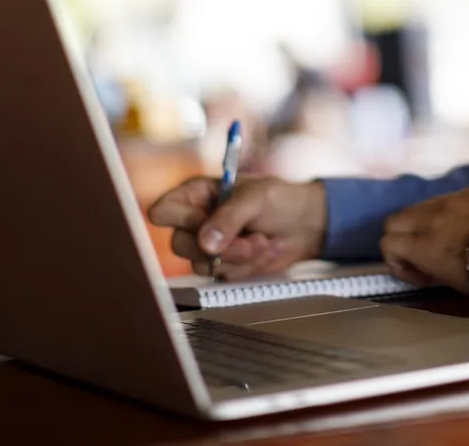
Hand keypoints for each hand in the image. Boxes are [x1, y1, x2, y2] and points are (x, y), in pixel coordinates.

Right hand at [147, 176, 326, 279]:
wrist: (305, 225)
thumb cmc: (280, 200)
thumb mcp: (256, 199)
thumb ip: (229, 218)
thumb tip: (205, 243)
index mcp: (196, 193)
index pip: (163, 210)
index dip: (182, 220)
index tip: (206, 222)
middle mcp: (195, 220)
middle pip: (180, 244)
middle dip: (220, 247)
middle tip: (249, 242)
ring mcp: (207, 245)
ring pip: (201, 264)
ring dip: (237, 258)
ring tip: (262, 242)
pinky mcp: (222, 265)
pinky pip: (221, 275)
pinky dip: (246, 267)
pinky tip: (261, 251)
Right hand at [380, 187, 468, 295]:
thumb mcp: (449, 281)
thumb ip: (426, 266)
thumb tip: (421, 263)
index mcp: (423, 245)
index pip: (387, 242)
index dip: (395, 260)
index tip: (416, 272)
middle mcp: (430, 217)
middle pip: (396, 220)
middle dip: (402, 237)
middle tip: (421, 252)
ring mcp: (451, 199)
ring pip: (422, 206)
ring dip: (425, 222)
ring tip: (447, 237)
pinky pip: (450, 198)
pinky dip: (451, 211)